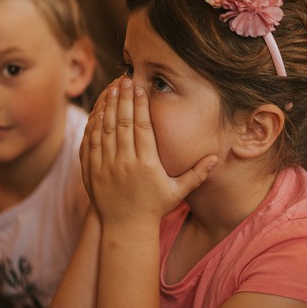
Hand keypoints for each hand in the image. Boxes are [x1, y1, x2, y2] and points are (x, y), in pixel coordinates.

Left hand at [80, 78, 217, 227]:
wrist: (125, 228)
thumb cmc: (154, 208)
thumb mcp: (178, 192)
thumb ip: (196, 174)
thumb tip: (216, 158)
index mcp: (146, 165)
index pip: (142, 128)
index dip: (141, 105)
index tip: (140, 88)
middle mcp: (125, 163)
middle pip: (123, 123)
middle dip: (124, 99)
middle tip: (124, 79)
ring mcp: (105, 167)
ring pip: (105, 129)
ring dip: (108, 106)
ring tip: (112, 88)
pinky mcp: (92, 171)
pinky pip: (90, 142)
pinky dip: (93, 124)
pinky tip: (98, 110)